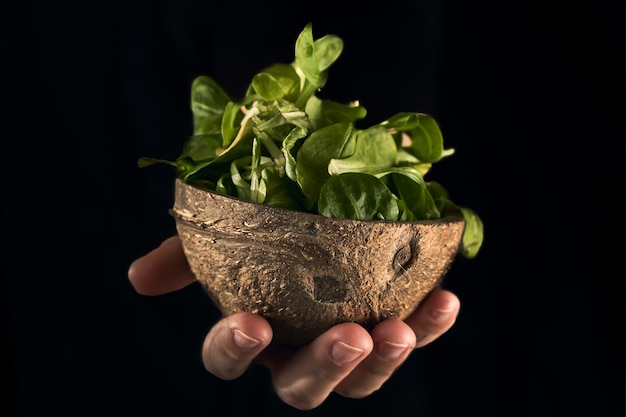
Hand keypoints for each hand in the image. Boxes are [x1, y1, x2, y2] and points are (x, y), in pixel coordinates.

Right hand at [128, 235, 460, 409]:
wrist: (320, 215)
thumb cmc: (262, 236)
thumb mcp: (220, 239)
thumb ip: (185, 256)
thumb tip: (138, 278)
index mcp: (253, 332)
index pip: (229, 358)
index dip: (235, 349)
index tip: (251, 323)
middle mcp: (297, 351)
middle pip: (302, 387)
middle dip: (323, 369)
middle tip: (346, 338)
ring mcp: (347, 345)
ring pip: (362, 378)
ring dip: (383, 361)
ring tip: (396, 329)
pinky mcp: (390, 327)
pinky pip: (412, 336)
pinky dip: (428, 325)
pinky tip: (444, 299)